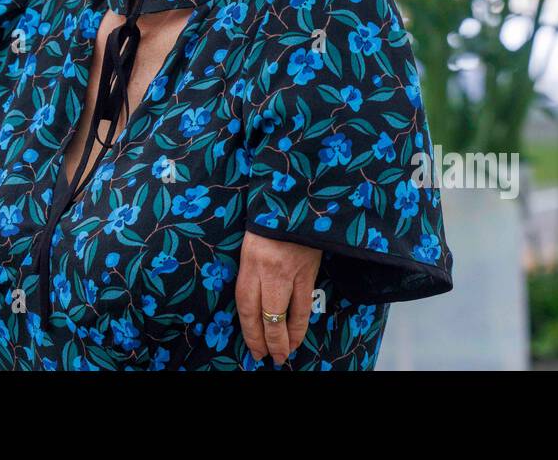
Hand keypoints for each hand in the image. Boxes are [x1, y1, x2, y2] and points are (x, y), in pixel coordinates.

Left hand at [236, 230, 321, 365]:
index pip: (247, 307)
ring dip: (288, 338)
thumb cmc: (267, 223)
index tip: (254, 349)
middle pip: (267, 316)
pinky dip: (303, 323)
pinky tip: (300, 333)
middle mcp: (270, 270)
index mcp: (251, 262)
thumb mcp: (250, 247)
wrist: (293, 199)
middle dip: (269, 342)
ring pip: (291, 315)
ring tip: (286, 352)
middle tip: (270, 357)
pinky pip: (306, 303)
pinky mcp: (310, 271)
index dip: (250, 333)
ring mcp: (293, 272)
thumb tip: (253, 308)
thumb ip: (252, 275)